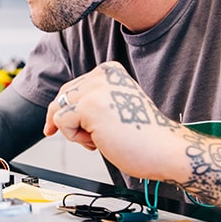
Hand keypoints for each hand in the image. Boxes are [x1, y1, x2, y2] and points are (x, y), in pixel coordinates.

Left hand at [43, 61, 190, 182]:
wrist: (164, 150)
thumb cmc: (143, 137)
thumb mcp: (114, 108)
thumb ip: (92, 101)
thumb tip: (56, 111)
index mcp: (110, 71)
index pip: (73, 88)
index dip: (73, 112)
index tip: (82, 128)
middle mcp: (103, 74)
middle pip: (62, 97)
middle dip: (71, 121)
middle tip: (93, 138)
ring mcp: (96, 88)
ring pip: (59, 109)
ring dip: (74, 131)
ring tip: (100, 139)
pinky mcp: (89, 106)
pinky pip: (60, 122)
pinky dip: (75, 138)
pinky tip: (98, 141)